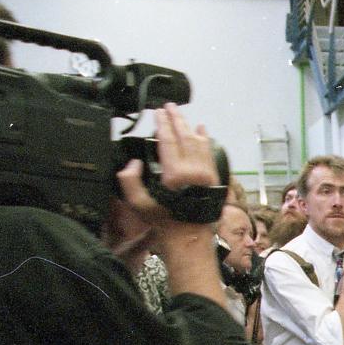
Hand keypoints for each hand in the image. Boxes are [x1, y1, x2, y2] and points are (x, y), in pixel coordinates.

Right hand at [114, 103, 216, 230]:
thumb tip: (134, 162)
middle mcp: (193, 170)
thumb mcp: (138, 204)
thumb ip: (129, 180)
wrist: (190, 238)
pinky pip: (210, 153)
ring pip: (199, 142)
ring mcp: (206, 173)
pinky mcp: (214, 178)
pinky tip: (203, 131)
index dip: (162, 123)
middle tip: (169, 107)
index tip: (157, 112)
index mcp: (174, 173)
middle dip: (176, 119)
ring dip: (189, 126)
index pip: (167, 140)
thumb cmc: (163, 221)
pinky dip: (206, 139)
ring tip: (182, 115)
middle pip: (184, 136)